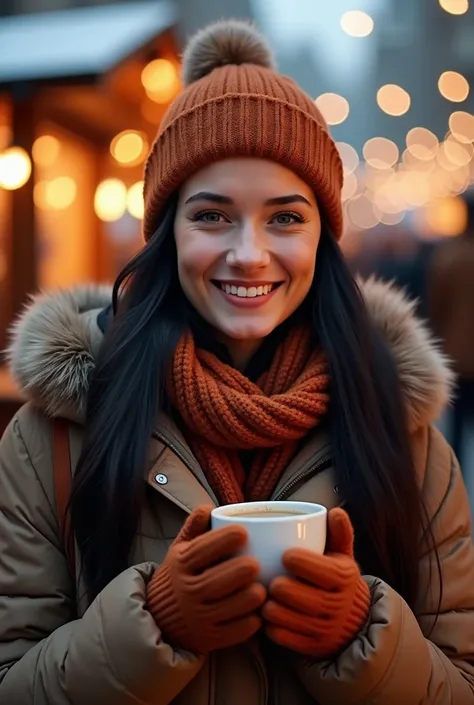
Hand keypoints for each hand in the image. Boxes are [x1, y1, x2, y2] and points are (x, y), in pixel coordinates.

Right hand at [147, 506, 265, 653]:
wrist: (157, 619)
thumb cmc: (177, 577)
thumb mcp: (179, 551)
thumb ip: (193, 527)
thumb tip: (210, 507)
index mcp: (180, 564)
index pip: (202, 550)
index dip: (224, 539)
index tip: (243, 532)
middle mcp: (186, 591)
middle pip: (217, 581)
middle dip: (240, 570)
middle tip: (256, 564)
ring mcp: (196, 618)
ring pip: (229, 607)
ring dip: (250, 597)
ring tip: (261, 589)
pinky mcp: (208, 639)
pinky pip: (234, 632)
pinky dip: (249, 623)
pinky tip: (257, 612)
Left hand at [263, 508, 370, 657]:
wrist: (357, 626)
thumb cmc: (339, 583)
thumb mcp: (345, 558)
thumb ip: (340, 534)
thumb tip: (335, 511)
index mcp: (344, 578)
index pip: (316, 567)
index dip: (295, 559)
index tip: (284, 554)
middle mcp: (336, 605)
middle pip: (292, 592)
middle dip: (276, 584)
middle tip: (270, 578)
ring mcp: (324, 629)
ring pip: (282, 615)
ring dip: (268, 605)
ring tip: (265, 596)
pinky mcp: (312, 647)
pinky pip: (281, 636)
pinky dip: (270, 625)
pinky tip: (268, 616)